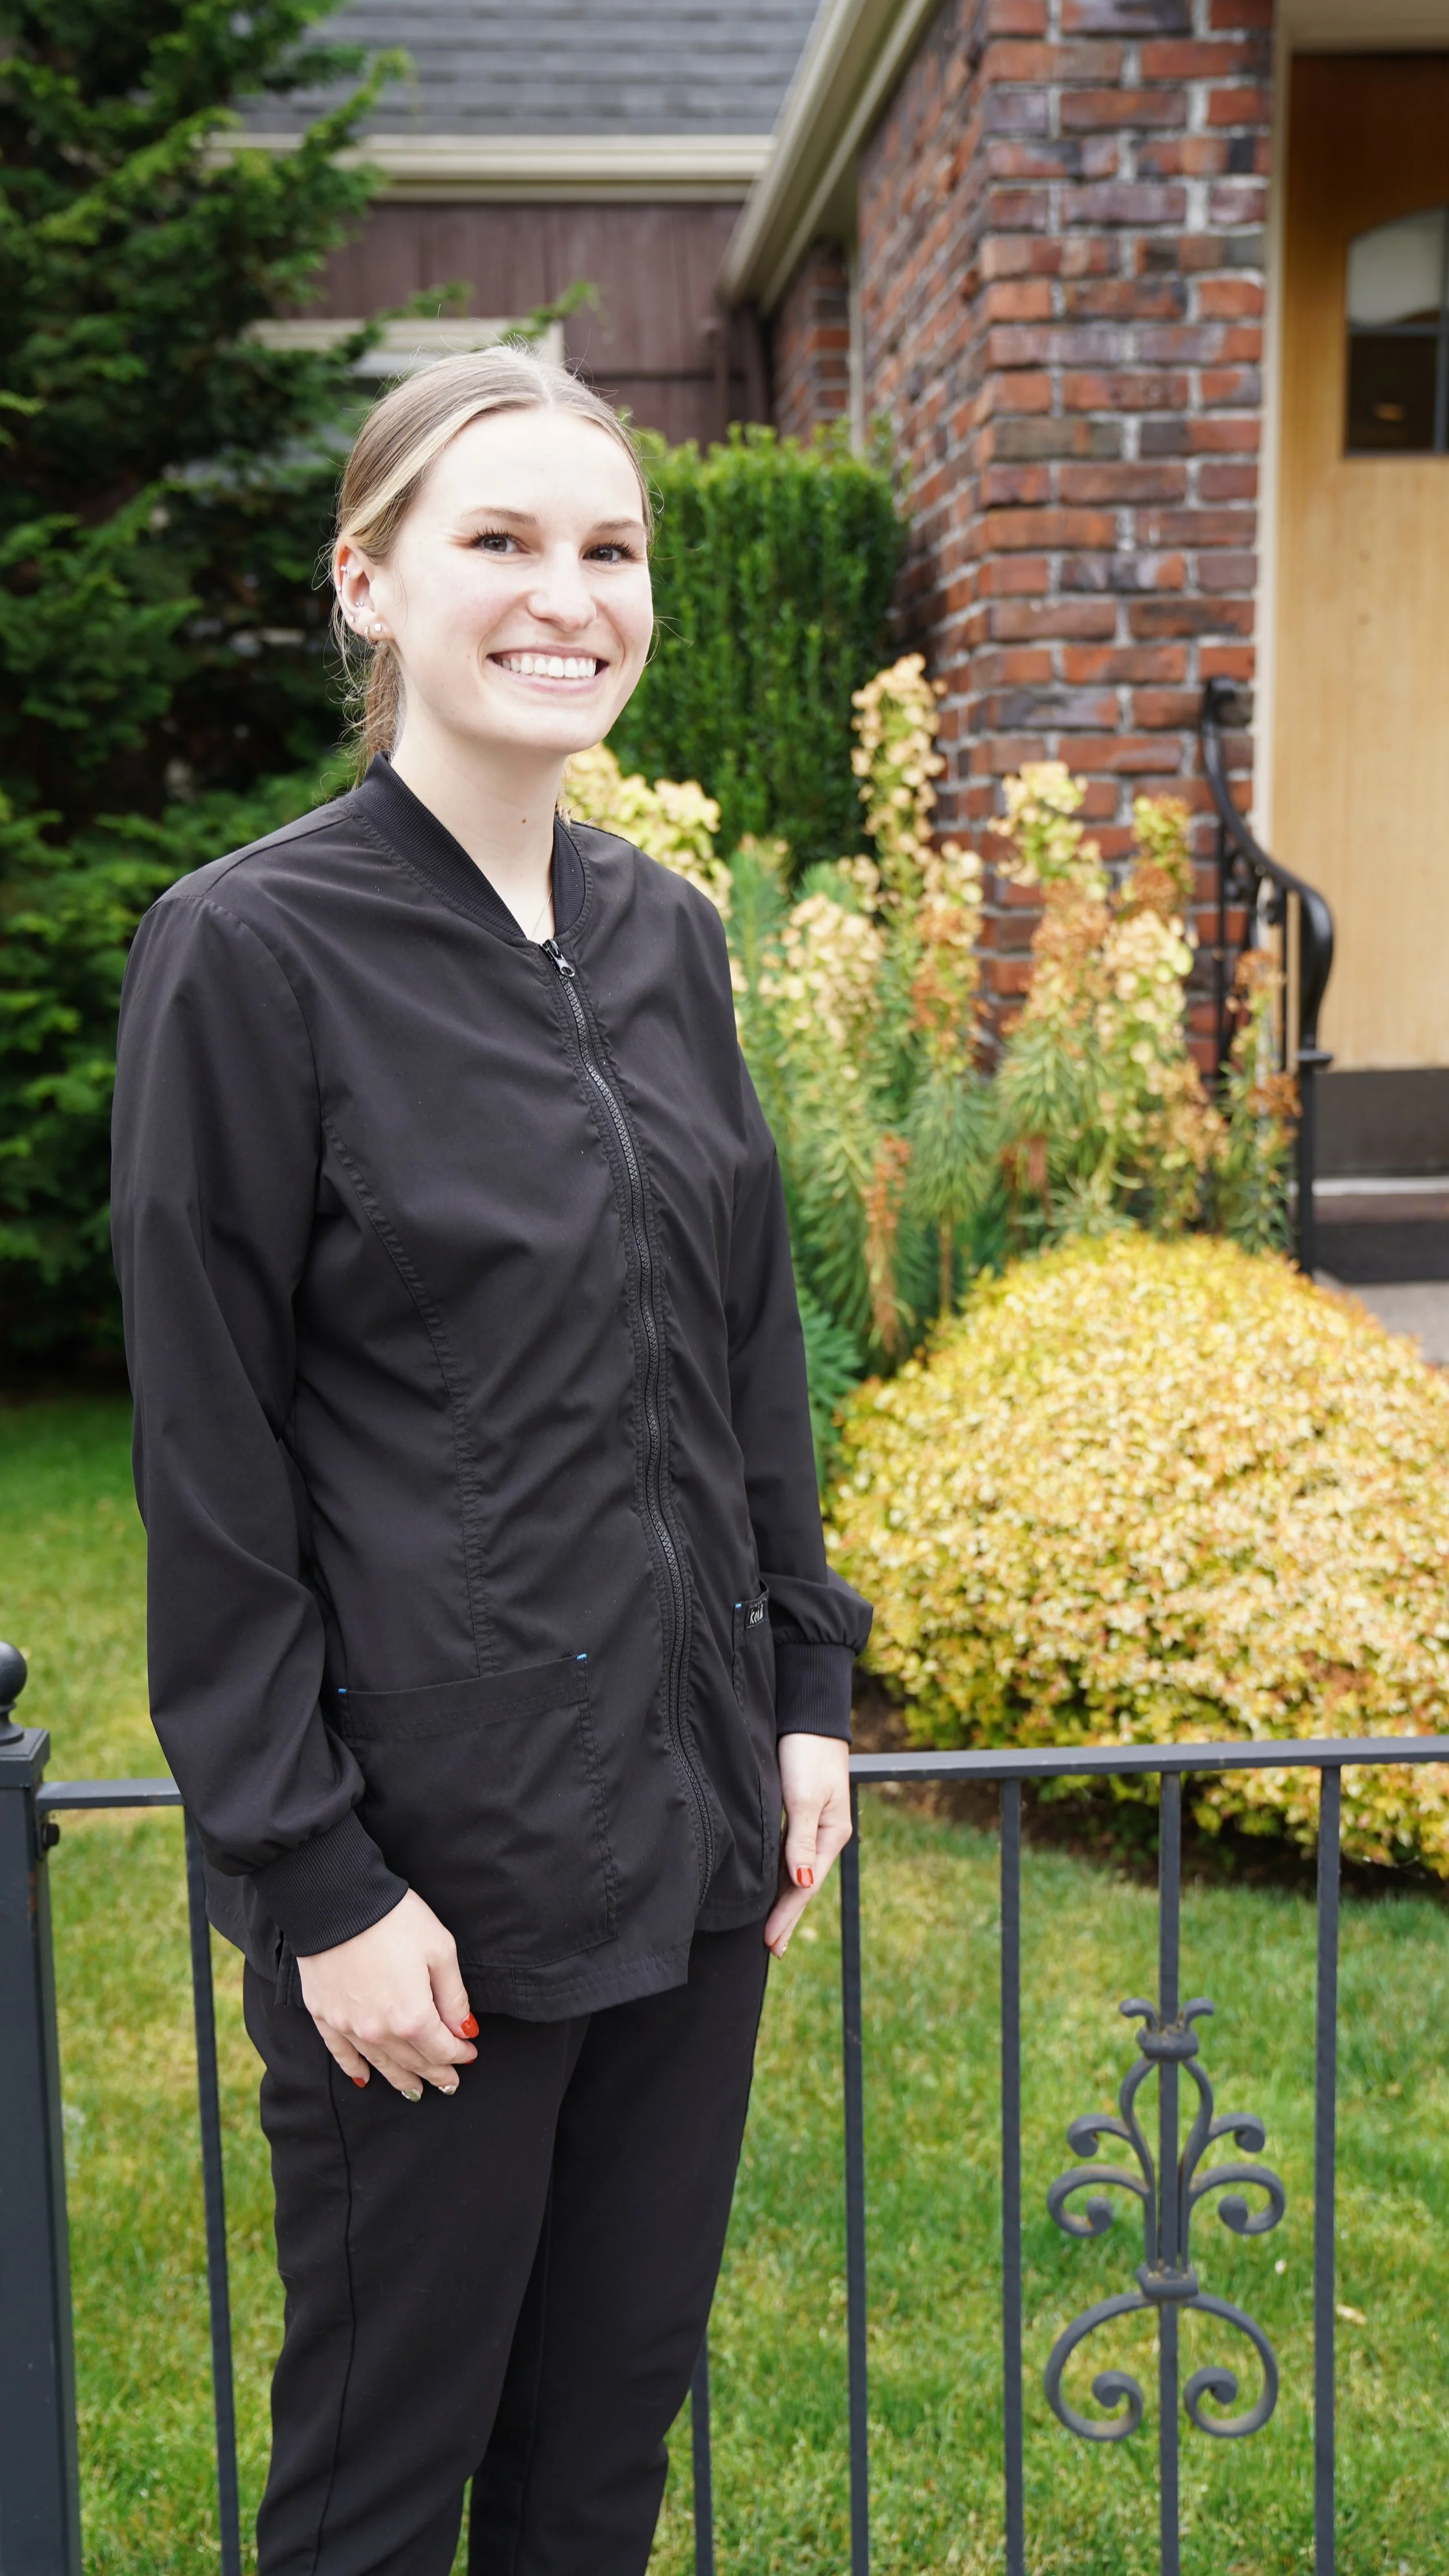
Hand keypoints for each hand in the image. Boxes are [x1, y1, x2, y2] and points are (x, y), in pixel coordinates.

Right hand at [298, 1889, 478, 2098]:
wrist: (336, 1900)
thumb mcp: (440, 1950)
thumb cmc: (394, 1919)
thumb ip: (453, 1996)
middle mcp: (379, 2031)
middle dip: (434, 2072)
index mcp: (412, 2017)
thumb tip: (465, 2030)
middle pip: (413, 2062)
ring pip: (380, 2064)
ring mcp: (348, 2026)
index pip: (442, 2048)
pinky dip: (355, 2068)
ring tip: (415, 2090)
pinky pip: (341, 2053)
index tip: (469, 2054)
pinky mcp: (324, 2015)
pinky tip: (364, 2079)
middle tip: (448, 2083)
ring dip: (401, 2079)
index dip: (459, 2054)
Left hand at [764, 1733, 851, 1958]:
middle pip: (802, 1883)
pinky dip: (778, 1874)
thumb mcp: (805, 1797)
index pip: (805, 1886)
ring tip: (769, 1927)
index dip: (786, 1916)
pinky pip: (787, 1852)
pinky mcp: (799, 1811)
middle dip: (786, 1916)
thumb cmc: (806, 1752)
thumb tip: (801, 1883)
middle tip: (771, 1949)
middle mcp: (824, 1834)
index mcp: (831, 1834)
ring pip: (794, 1870)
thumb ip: (801, 1840)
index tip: (768, 1943)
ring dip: (782, 1898)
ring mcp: (812, 1823)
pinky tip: (770, 1884)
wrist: (809, 1715)